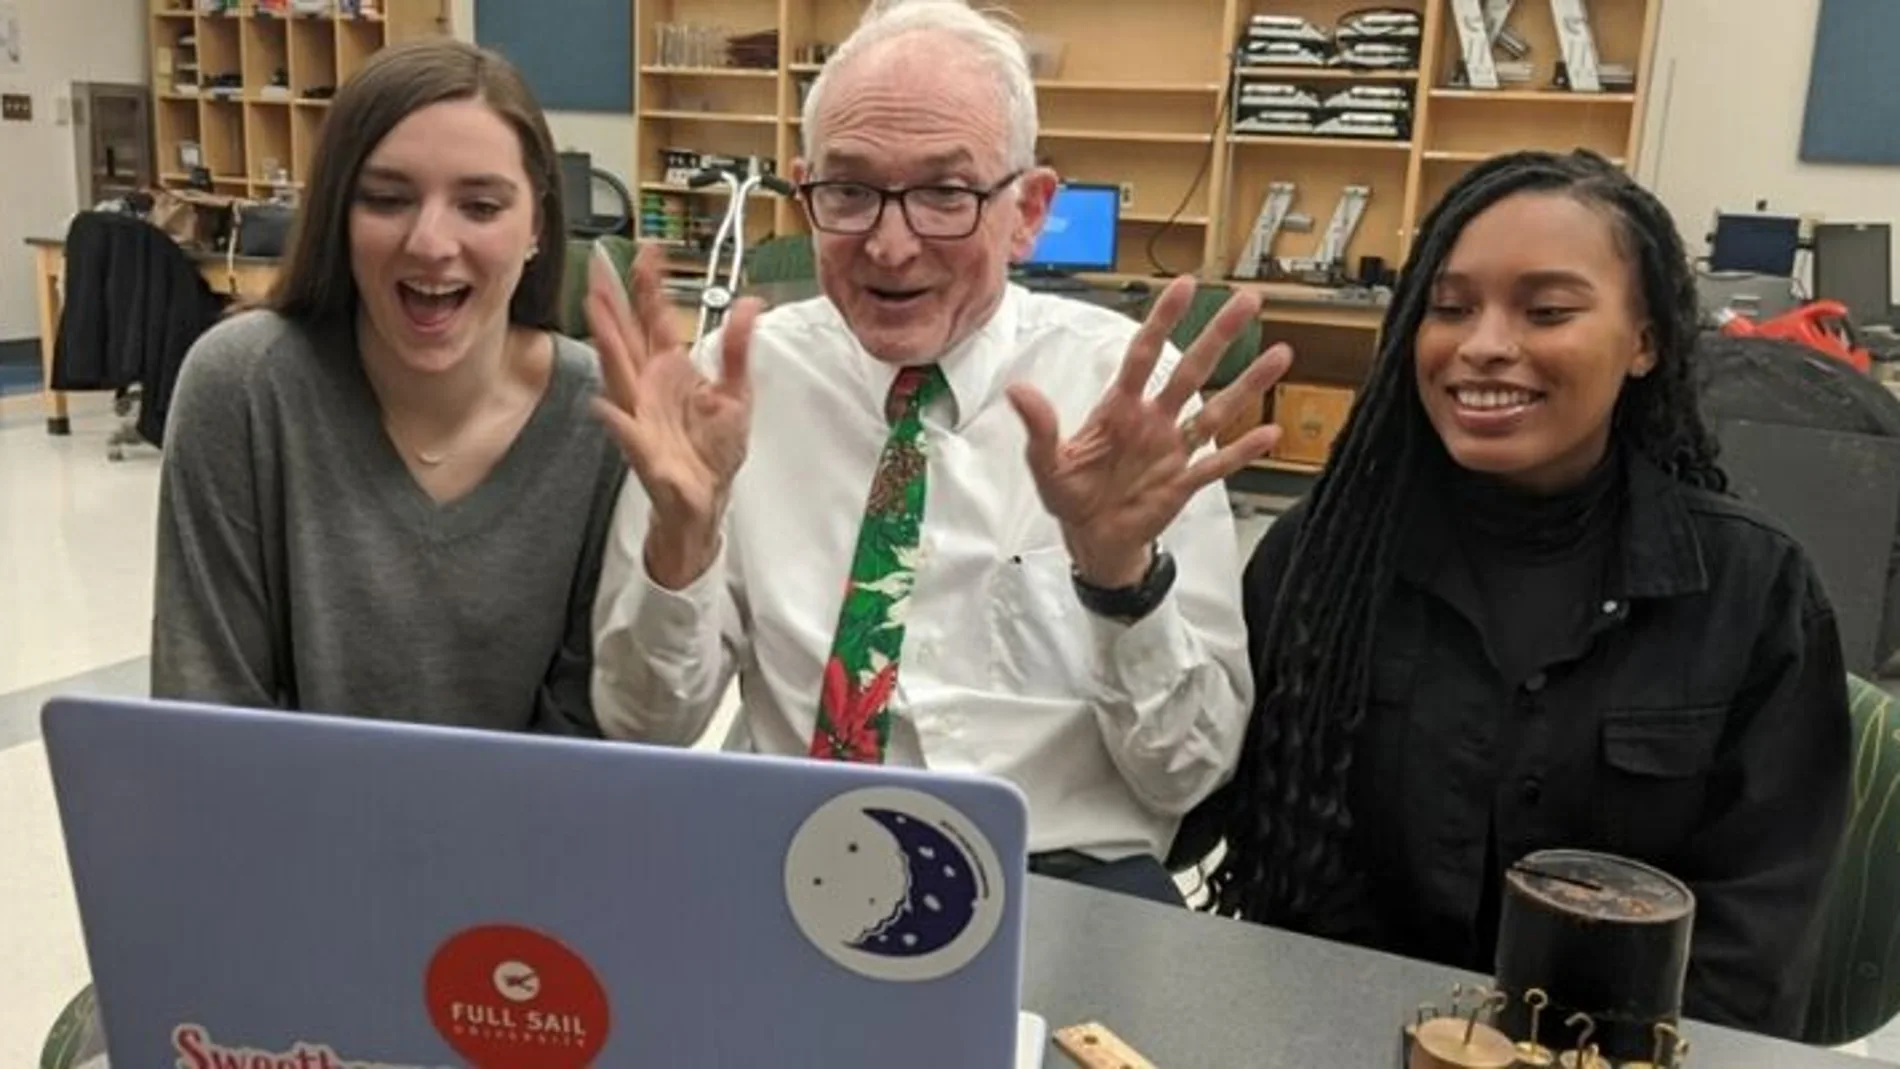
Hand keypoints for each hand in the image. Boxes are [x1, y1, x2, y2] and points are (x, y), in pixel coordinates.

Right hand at [586, 241, 760, 587]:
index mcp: (672, 368)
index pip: (657, 318)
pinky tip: (604, 406)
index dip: (650, 285)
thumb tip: (750, 304)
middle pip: (627, 335)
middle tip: (598, 267)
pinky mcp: (643, 448)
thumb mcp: (737, 392)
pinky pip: (627, 432)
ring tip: (595, 312)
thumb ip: (738, 348)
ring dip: (607, 344)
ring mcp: (641, 413)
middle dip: (613, 301)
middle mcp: (650, 385)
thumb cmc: (714, 448)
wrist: (707, 496)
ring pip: (620, 372)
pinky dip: (615, 420)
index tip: (647, 252)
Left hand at [1005, 275, 1291, 587]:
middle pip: (1192, 370)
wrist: (1092, 539)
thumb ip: (1039, 428)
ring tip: (1281, 352)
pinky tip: (1271, 432)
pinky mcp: (1185, 483)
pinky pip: (1218, 463)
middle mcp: (1153, 421)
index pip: (1143, 354)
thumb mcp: (1046, 464)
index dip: (1163, 320)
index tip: (1185, 285)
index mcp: (1119, 409)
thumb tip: (1018, 390)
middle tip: (1248, 300)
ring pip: (1216, 410)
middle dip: (1218, 335)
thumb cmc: (1070, 495)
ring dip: (1248, 384)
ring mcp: (1173, 450)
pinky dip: (1242, 450)